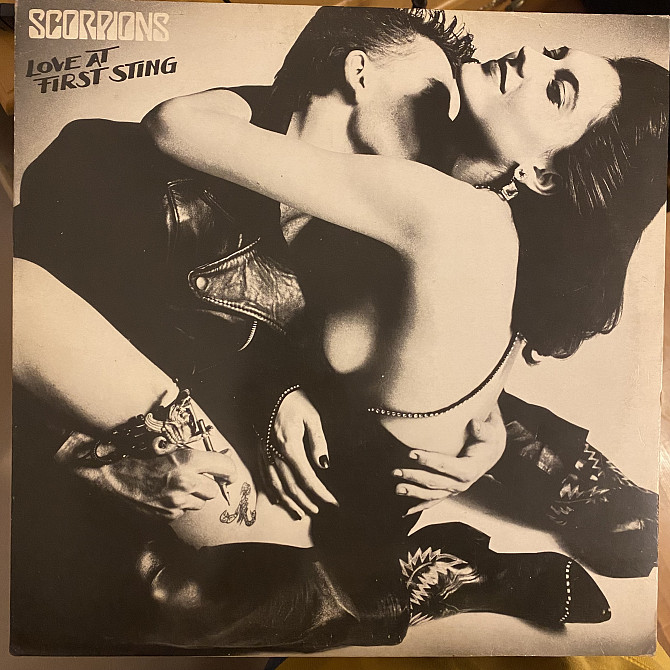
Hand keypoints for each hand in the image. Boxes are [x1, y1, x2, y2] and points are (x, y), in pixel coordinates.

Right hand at [60, 432, 236, 520]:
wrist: (111, 480)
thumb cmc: (136, 458)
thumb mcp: (167, 449)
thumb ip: (193, 456)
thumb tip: (217, 460)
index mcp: (187, 461)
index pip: (223, 466)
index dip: (230, 469)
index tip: (231, 473)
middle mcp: (185, 483)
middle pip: (214, 490)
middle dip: (209, 485)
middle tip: (199, 479)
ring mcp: (176, 502)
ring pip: (199, 503)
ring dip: (194, 496)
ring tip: (177, 487)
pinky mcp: (167, 516)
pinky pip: (182, 511)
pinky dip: (178, 505)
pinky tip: (165, 496)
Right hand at [265, 389, 337, 518]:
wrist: (268, 388)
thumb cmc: (292, 399)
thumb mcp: (311, 416)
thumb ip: (317, 442)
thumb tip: (323, 465)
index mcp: (290, 446)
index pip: (307, 478)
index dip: (320, 493)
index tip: (332, 502)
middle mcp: (275, 453)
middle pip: (291, 486)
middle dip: (306, 501)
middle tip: (318, 511)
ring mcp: (265, 453)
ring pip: (276, 486)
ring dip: (289, 502)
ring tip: (300, 512)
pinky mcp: (259, 450)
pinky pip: (263, 477)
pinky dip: (271, 492)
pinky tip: (278, 500)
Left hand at [393, 403, 506, 515]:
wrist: (491, 452)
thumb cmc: (488, 439)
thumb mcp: (490, 432)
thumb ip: (482, 429)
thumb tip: (474, 423)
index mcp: (470, 469)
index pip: (448, 467)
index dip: (430, 461)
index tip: (412, 453)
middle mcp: (462, 484)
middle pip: (435, 482)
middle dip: (414, 477)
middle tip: (396, 471)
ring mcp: (454, 490)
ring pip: (432, 495)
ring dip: (413, 492)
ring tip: (397, 488)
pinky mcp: (448, 491)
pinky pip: (433, 501)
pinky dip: (419, 506)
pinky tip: (406, 511)